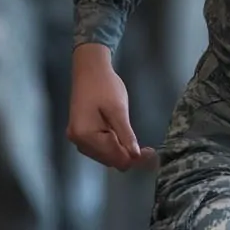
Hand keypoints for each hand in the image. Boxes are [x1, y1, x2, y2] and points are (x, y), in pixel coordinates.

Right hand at [66, 44, 156, 171]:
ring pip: (104, 155)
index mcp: (85, 135)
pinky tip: (123, 139)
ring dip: (120, 152)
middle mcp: (78, 140)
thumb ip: (125, 134)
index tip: (151, 154)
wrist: (90, 69)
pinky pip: (99, 147)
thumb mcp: (118, 109)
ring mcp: (77, 137)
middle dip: (128, 156)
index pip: (113, 157)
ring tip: (138, 145)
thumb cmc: (105, 86)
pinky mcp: (81, 133)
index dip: (133, 159)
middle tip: (149, 151)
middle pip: (108, 159)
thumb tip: (135, 155)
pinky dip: (112, 146)